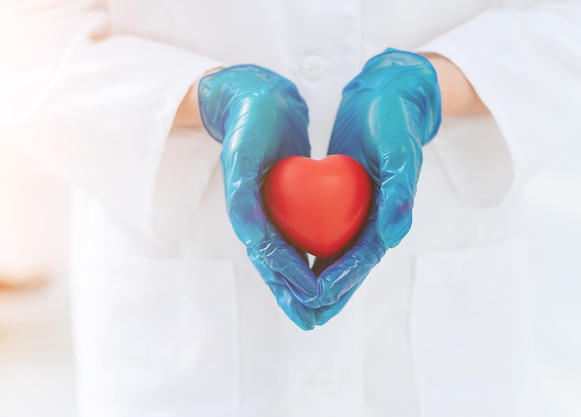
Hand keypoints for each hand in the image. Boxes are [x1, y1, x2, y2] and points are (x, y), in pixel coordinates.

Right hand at [198, 65, 318, 329]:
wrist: (257, 98)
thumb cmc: (249, 121)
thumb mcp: (242, 151)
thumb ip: (241, 193)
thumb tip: (249, 235)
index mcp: (245, 210)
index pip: (267, 252)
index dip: (287, 276)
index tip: (311, 296)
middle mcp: (258, 217)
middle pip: (276, 265)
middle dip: (295, 295)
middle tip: (314, 321)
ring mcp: (272, 212)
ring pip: (290, 257)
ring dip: (305, 285)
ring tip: (322, 310)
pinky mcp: (287, 204)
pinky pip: (301, 236)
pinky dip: (314, 257)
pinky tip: (330, 270)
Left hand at [311, 48, 441, 323]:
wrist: (384, 98)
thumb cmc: (393, 121)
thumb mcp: (400, 150)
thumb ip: (399, 192)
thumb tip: (392, 234)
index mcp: (390, 213)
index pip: (364, 255)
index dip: (343, 278)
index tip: (320, 296)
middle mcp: (373, 220)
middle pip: (348, 266)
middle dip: (327, 295)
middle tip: (304, 318)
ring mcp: (355, 213)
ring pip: (333, 256)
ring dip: (315, 282)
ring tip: (294, 306)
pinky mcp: (339, 202)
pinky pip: (321, 233)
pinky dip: (306, 252)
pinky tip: (288, 264)